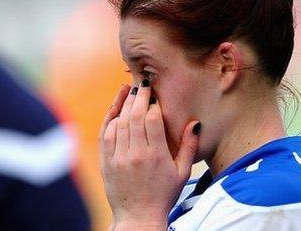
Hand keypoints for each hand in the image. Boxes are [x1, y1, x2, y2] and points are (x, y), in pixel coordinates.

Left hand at [99, 82, 199, 229]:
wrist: (138, 217)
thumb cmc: (164, 194)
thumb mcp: (182, 173)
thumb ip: (189, 146)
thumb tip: (195, 123)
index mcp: (156, 156)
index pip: (153, 119)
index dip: (154, 103)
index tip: (156, 93)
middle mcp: (135, 154)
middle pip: (134, 116)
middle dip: (139, 96)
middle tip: (143, 83)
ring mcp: (118, 157)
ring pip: (118, 122)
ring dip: (124, 103)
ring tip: (130, 90)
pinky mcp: (106, 161)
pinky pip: (105, 133)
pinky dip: (110, 118)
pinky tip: (116, 108)